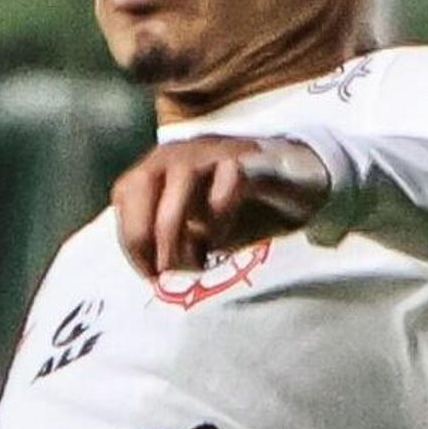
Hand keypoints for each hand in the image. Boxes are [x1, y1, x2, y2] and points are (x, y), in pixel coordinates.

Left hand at [112, 135, 330, 279]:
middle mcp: (183, 152)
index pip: (125, 194)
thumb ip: (175, 242)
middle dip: (142, 231)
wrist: (302, 180)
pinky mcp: (252, 159)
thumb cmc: (247, 210)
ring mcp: (217, 151)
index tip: (149, 275)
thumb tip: (156, 277)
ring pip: (181, 178)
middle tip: (163, 271)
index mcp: (163, 166)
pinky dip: (221, 213)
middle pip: (141, 182)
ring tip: (194, 260)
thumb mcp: (202, 230)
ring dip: (178, 226)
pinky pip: (229, 177)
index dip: (129, 237)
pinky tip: (226, 238)